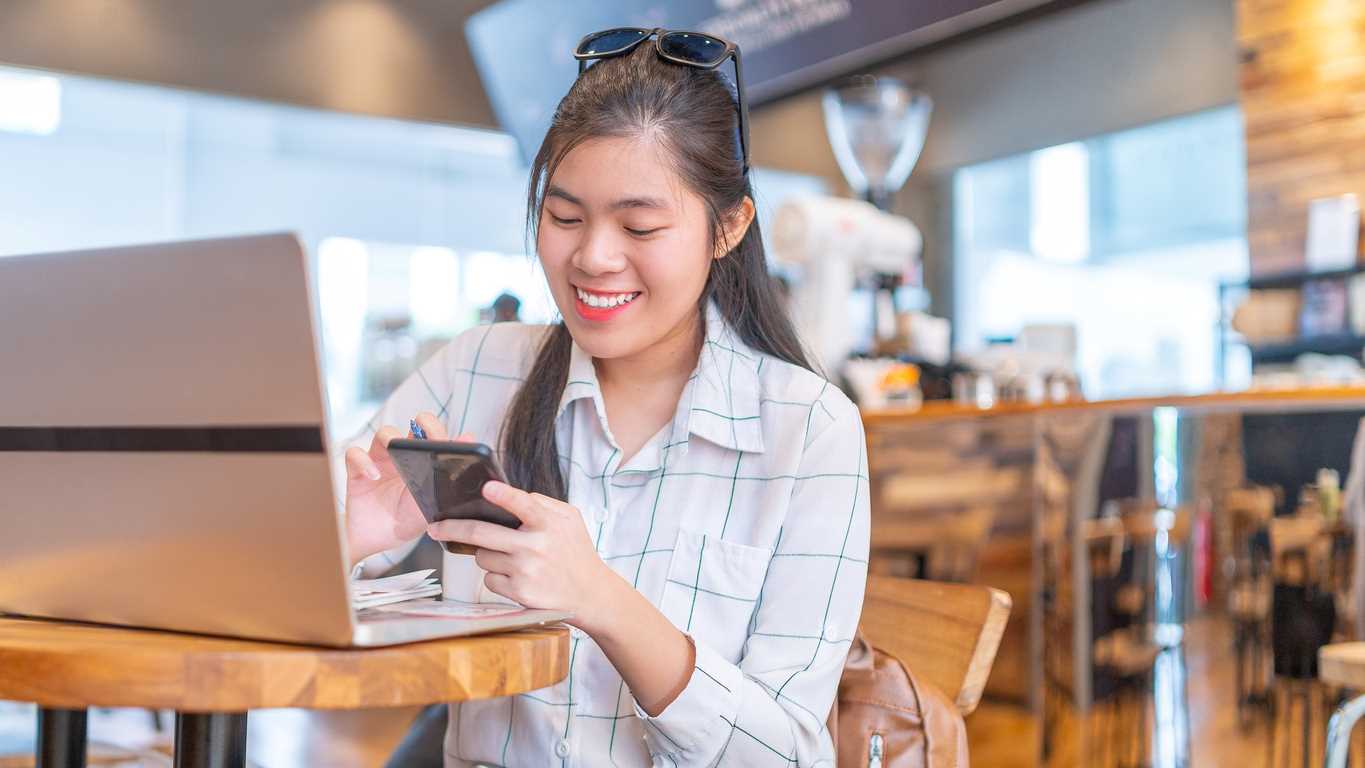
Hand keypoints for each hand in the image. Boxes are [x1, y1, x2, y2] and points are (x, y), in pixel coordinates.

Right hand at [343, 411, 473, 564]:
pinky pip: (355, 454)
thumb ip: (447, 482)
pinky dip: (364, 461)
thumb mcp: (431, 505)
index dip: (442, 431)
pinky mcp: (358, 470)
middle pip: (414, 426)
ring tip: (394, 452)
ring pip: (383, 434)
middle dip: (423, 423)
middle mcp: (403, 456)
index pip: (436, 437)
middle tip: (425, 433)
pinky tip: (374, 476)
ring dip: (390, 438)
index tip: (448, 439)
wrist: (379, 540)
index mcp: (423, 461)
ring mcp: (380, 460)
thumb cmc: (406, 519)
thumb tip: (466, 459)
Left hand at [426, 481, 617, 631]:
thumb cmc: (575, 552)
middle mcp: (536, 547)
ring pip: (481, 557)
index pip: (524, 504)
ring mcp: (525, 572)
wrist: (590, 594)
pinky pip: (488, 580)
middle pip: (481, 534)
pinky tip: (515, 575)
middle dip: (452, 528)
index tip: (486, 487)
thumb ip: (542, 504)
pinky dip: (496, 576)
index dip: (503, 495)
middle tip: (435, 526)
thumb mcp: (570, 519)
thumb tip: (507, 495)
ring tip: (510, 555)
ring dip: (486, 553)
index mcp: (549, 524)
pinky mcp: (518, 593)